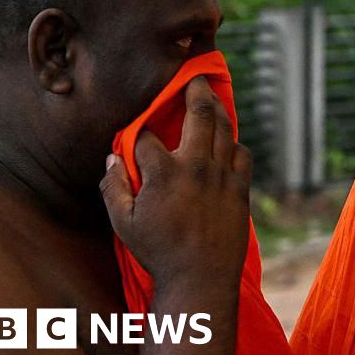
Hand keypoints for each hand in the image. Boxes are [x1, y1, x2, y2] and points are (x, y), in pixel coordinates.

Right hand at [100, 76, 251, 288]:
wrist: (201, 279)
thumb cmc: (157, 252)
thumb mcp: (122, 223)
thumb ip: (114, 187)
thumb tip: (112, 159)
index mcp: (163, 173)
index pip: (147, 135)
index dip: (138, 130)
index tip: (136, 130)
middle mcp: (196, 167)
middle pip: (198, 114)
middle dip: (195, 90)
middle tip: (195, 75)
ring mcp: (222, 176)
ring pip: (225, 129)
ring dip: (218, 109)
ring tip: (212, 98)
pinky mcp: (240, 189)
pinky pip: (242, 154)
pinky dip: (235, 143)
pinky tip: (228, 141)